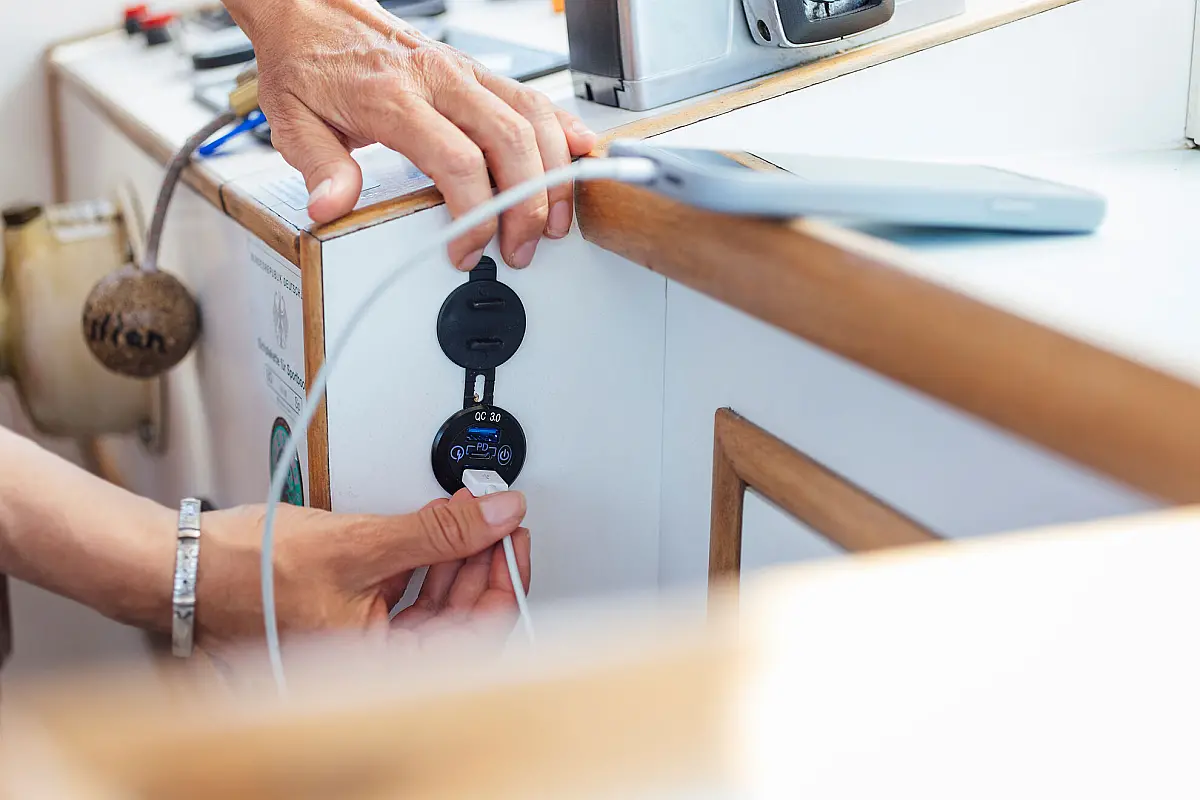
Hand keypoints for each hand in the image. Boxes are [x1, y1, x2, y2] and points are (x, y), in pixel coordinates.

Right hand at [195, 488, 530, 654]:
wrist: (186, 562)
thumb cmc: (247, 572)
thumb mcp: (361, 543)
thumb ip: (438, 531)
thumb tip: (497, 515)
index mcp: (377, 669)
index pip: (473, 636)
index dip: (503, 582)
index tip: (514, 538)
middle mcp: (374, 663)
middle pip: (459, 618)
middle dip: (482, 562)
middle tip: (498, 520)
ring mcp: (365, 638)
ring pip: (435, 603)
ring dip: (457, 557)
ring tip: (471, 517)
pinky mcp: (354, 613)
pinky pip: (407, 592)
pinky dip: (426, 559)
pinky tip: (438, 532)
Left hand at [225, 0, 597, 269]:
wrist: (311, 13)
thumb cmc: (310, 66)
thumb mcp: (293, 121)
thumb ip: (319, 167)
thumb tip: (331, 206)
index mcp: (395, 97)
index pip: (458, 161)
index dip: (475, 215)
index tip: (468, 248)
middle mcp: (439, 80)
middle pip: (509, 141)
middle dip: (526, 204)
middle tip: (522, 247)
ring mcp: (465, 72)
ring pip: (532, 117)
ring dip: (553, 173)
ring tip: (554, 219)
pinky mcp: (477, 71)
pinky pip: (534, 97)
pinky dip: (562, 128)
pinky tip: (577, 154)